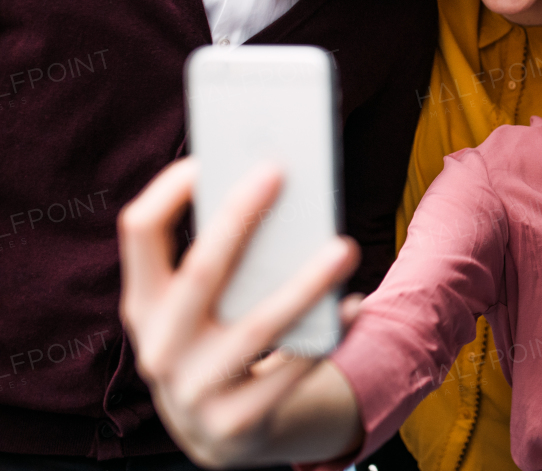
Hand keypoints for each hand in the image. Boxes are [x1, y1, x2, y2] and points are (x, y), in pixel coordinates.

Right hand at [118, 158, 362, 466]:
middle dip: (238, 218)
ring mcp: (192, 391)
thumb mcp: (206, 305)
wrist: (223, 433)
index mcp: (144, 303)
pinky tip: (355, 304)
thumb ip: (229, 257)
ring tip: (345, 247)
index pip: (139, 232)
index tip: (209, 155)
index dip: (169, 190)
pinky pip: (292, 372)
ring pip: (257, 327)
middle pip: (200, 271)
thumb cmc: (223, 338)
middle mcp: (159, 347)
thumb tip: (277, 186)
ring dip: (305, 283)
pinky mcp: (235, 423)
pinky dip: (329, 334)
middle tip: (278, 171)